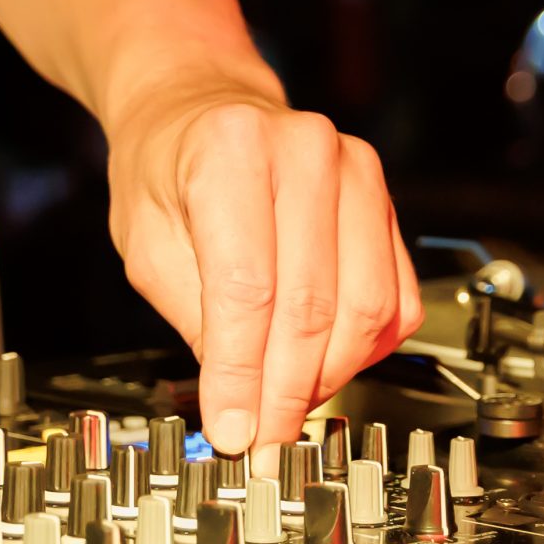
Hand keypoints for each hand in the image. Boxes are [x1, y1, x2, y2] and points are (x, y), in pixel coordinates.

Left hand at [105, 82, 422, 457]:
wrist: (201, 105)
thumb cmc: (167, 166)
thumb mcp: (146, 241)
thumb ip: (195, 319)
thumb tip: (236, 407)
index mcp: (231, 150)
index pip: (248, 287)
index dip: (242, 373)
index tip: (234, 429)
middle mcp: (304, 149)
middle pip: (311, 303)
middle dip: (287, 389)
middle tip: (264, 438)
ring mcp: (355, 168)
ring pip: (365, 306)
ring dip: (330, 376)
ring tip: (289, 405)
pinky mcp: (385, 198)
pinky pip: (397, 295)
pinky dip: (367, 347)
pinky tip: (328, 365)